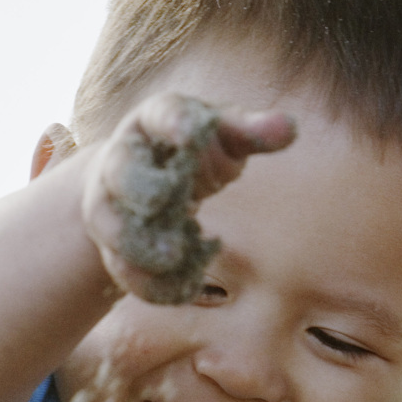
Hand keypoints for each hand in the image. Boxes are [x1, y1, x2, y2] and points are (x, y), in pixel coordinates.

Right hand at [82, 91, 295, 303]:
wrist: (145, 185)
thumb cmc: (195, 154)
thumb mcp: (225, 137)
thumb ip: (253, 132)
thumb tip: (290, 127)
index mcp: (154, 121)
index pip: (160, 114)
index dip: (174, 122)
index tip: (190, 133)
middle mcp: (123, 160)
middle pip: (120, 171)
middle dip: (139, 187)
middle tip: (163, 200)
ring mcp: (111, 205)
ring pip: (112, 226)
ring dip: (140, 244)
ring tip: (173, 257)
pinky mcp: (113, 247)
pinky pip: (125, 270)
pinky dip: (153, 283)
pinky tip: (186, 287)